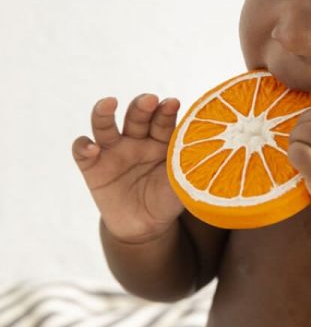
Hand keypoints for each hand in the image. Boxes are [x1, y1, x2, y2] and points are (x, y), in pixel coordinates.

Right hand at [72, 94, 183, 243]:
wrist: (145, 227)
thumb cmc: (169, 199)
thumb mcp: (182, 184)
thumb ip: (190, 168)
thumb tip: (213, 155)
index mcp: (162, 138)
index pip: (163, 119)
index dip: (166, 110)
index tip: (173, 103)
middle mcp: (137, 139)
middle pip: (137, 116)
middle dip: (143, 106)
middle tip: (150, 100)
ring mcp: (113, 151)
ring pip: (105, 125)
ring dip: (104, 112)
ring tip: (109, 103)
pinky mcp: (93, 167)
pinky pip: (82, 153)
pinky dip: (83, 146)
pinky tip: (91, 147)